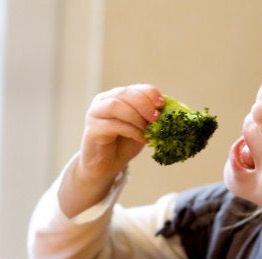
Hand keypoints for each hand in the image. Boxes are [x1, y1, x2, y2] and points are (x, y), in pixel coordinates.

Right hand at [60, 84, 163, 216]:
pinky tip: (142, 138)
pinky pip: (113, 125)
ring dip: (137, 117)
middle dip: (144, 104)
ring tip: (149, 130)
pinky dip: (132, 130)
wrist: (107, 166)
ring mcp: (95, 114)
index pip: (135, 89)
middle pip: (125, 93)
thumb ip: (150, 117)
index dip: (150, 94)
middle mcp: (103, 101)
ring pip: (116, 106)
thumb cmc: (124, 144)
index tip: (162, 104)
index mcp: (117, 96)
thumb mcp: (142, 127)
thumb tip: (168, 110)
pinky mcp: (92, 129)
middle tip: (157, 118)